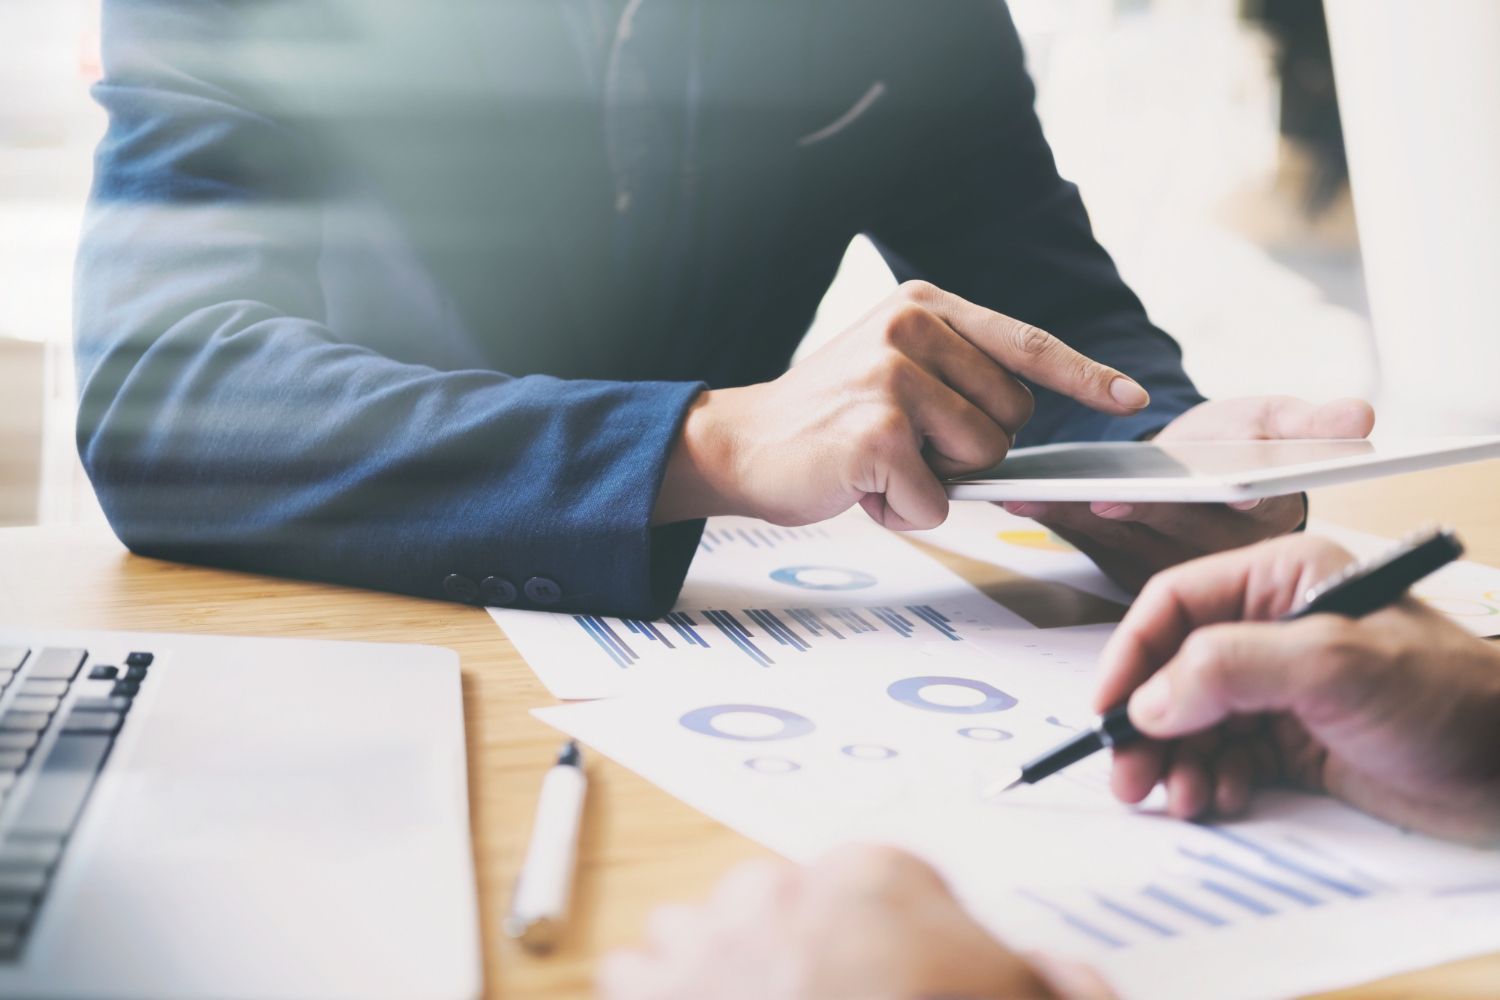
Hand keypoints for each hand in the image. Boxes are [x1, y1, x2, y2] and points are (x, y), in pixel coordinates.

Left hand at [599, 846, 1112, 999]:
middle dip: (815, 955)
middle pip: (802, 910)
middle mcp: (784, 888)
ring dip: (731, 970)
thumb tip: (1074, 979)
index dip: (909, 953)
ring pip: (715, 936)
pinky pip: (645, 975)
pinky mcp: (644, 986)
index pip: (900, 896)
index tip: (905, 984)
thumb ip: (1059, 983)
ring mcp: (707, 936)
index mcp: (881, 879)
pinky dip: (667, 996)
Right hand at [652, 280, 1150, 529]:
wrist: (741, 444)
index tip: (1129, 399)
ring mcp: (892, 375)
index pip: (1024, 341)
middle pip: (1012, 415)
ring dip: (936, 482)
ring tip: (879, 465)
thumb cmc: (827, 421)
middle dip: (971, 450)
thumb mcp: (894, 371)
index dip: (1084, 375)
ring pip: (982, 459)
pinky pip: (937, 499)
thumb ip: (955, 379)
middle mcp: (911, 326)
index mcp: (923, 305)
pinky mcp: (877, 431)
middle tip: (903, 445)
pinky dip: (903, 512)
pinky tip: (860, 488)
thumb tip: (1023, 429)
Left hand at [1002, 395, 1375, 590]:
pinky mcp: (1120, 564)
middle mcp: (1215, 555)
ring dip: (1080, 516)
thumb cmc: (1236, 444)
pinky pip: (1083, 539)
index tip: (1231, 492)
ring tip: (1043, 489)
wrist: (1188, 467)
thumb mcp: (1274, 423)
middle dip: (1142, 512)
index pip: (1258, 511)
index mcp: (1263, 518)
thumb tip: (1361, 417)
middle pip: (1179, 530)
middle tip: (1110, 496)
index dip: (1243, 502)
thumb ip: (1309, 422)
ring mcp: (1165, 564)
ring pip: (1123, 538)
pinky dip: (1051, 514)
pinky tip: (1019, 492)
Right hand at [1093, 534, 1499, 843]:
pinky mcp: (1292, 740)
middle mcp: (1272, 628)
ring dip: (1177, 760)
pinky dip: (1211, 780)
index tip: (1108, 707)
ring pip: (1193, 720)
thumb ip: (1231, 669)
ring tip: (1183, 796)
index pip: (1175, 604)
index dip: (1131, 654)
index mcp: (1281, 581)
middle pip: (1174, 669)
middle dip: (1148, 723)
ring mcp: (1281, 687)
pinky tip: (1223, 797)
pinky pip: (1223, 757)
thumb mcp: (1334, 664)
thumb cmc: (1448, 698)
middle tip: (1129, 774)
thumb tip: (1150, 698)